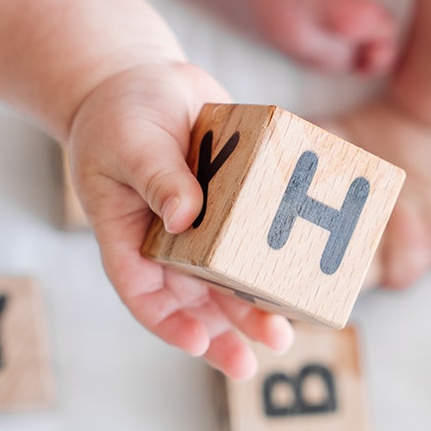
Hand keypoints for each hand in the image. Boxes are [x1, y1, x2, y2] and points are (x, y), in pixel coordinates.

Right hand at [68, 61, 294, 379]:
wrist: (148, 81)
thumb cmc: (120, 115)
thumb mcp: (129, 143)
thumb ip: (156, 177)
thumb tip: (184, 216)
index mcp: (131, 237)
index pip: (144, 294)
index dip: (170, 324)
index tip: (200, 342)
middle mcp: (171, 242)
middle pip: (196, 299)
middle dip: (229, 329)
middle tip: (262, 350)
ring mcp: (208, 225)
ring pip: (232, 278)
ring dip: (257, 305)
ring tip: (287, 330)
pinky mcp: (240, 202)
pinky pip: (260, 234)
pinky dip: (282, 254)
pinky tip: (311, 267)